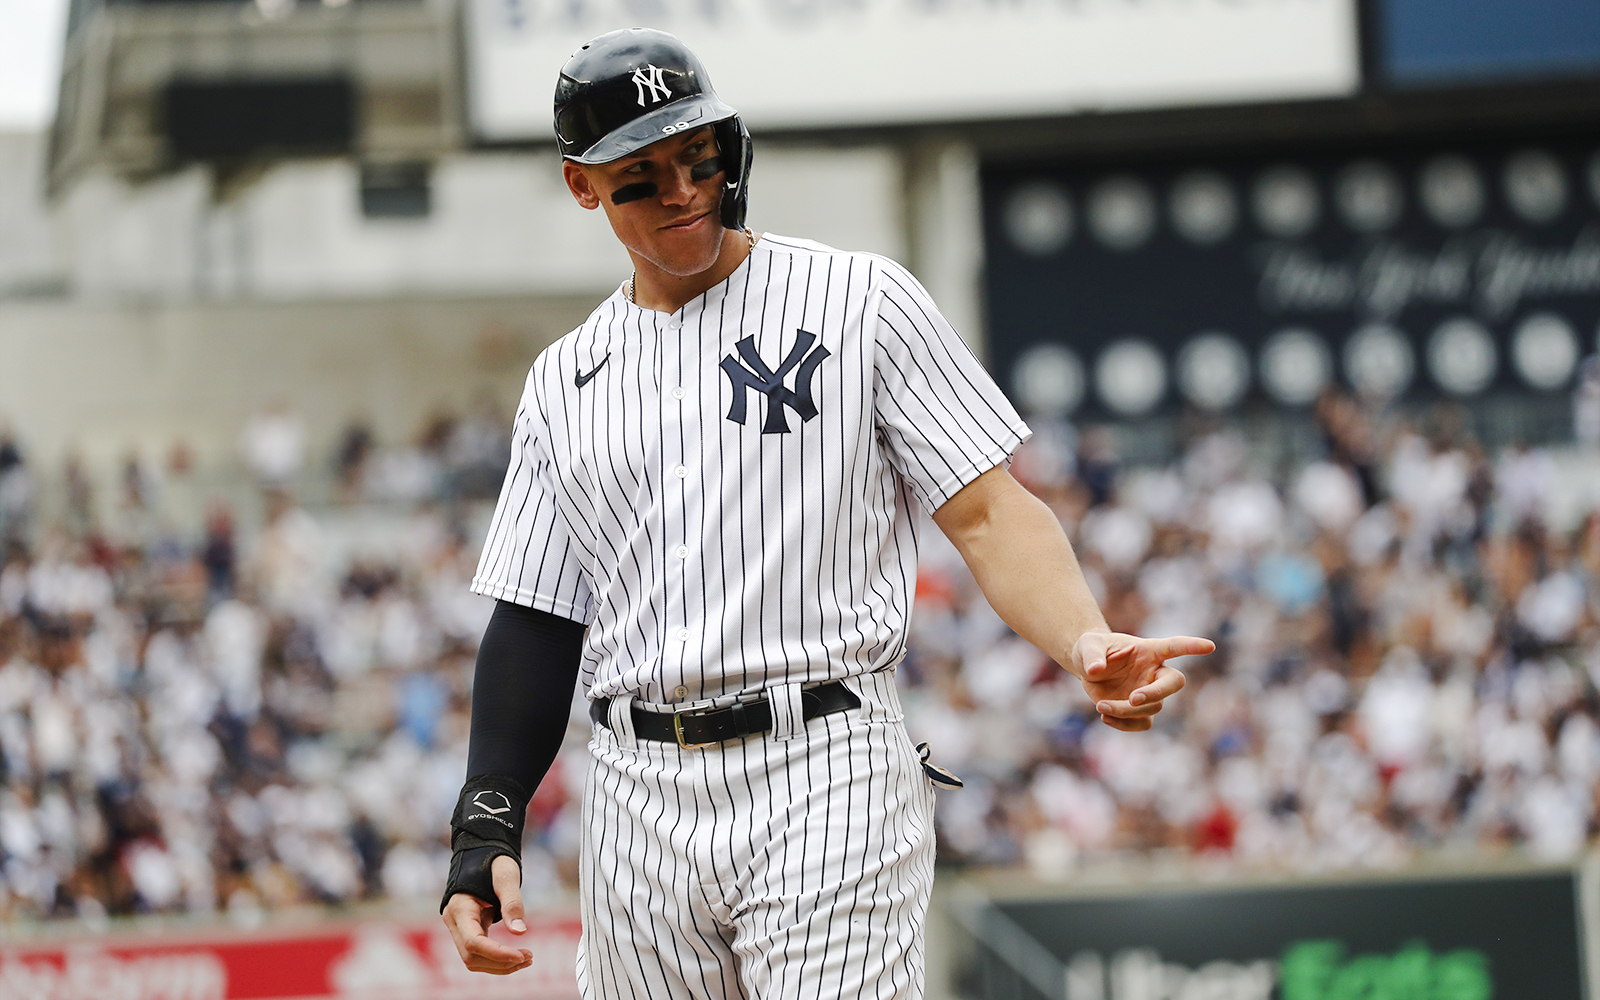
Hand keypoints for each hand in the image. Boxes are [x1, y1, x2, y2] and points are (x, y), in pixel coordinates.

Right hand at [441, 855, 531, 974]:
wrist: (481, 850)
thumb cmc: (493, 859)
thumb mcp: (506, 875)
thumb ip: (512, 903)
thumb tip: (520, 932)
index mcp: (460, 908)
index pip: (473, 943)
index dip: (497, 954)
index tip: (521, 955)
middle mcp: (454, 921)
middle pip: (471, 956)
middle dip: (500, 963)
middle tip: (529, 957)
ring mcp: (458, 927)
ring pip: (472, 960)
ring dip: (498, 965)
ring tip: (526, 960)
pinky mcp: (467, 930)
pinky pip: (477, 953)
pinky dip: (496, 959)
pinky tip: (516, 956)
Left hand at [1071, 631, 1212, 731]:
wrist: (1087, 667)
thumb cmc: (1092, 650)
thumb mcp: (1087, 646)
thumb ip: (1092, 655)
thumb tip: (1095, 670)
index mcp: (1149, 651)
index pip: (1174, 647)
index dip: (1191, 646)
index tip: (1210, 646)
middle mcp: (1154, 672)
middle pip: (1173, 683)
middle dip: (1156, 693)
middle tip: (1133, 699)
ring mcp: (1149, 692)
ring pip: (1152, 707)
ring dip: (1126, 710)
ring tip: (1101, 705)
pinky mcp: (1140, 711)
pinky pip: (1142, 724)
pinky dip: (1124, 724)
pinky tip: (1105, 716)